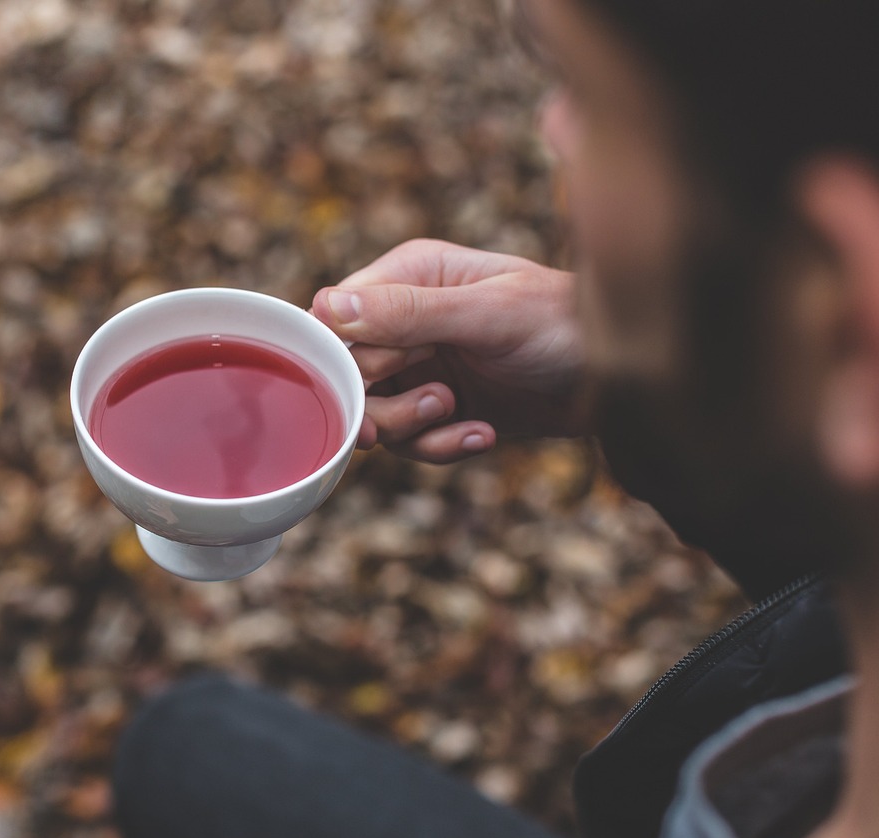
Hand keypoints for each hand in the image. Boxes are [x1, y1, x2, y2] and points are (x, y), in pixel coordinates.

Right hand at [311, 239, 583, 463]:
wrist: (622, 381)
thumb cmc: (566, 325)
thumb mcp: (488, 314)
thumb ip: (409, 311)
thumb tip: (330, 306)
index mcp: (409, 276)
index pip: (336, 318)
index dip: (345, 357)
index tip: (375, 381)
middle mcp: (407, 320)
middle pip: (348, 374)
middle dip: (384, 400)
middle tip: (438, 401)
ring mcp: (423, 366)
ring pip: (375, 413)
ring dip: (414, 427)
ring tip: (460, 413)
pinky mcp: (442, 408)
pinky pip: (410, 441)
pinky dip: (440, 447)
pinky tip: (481, 434)